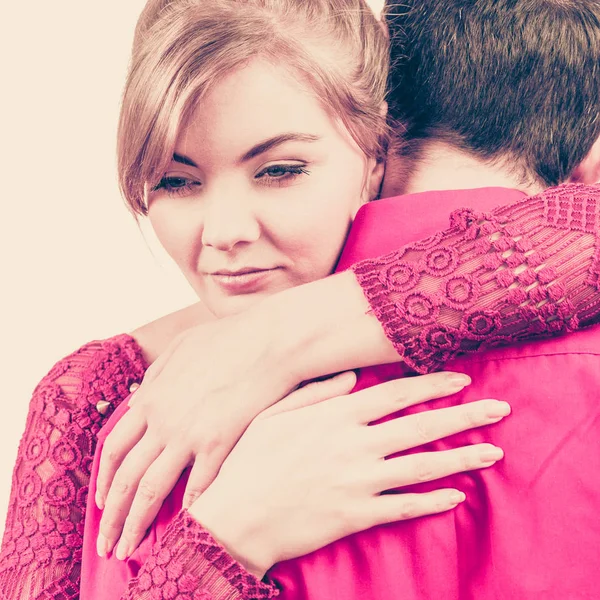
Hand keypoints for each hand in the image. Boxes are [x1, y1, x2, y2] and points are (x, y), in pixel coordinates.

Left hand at [96, 313, 298, 558]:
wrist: (268, 340)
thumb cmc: (229, 338)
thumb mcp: (181, 345)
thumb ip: (156, 372)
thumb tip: (141, 394)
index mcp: (151, 397)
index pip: (114, 448)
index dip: (105, 478)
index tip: (103, 501)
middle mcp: (162, 420)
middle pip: (125, 477)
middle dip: (110, 514)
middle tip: (104, 543)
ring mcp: (188, 433)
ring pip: (151, 489)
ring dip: (135, 524)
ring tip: (127, 549)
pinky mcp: (218, 442)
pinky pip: (199, 485)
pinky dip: (190, 509)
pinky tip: (186, 525)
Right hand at [188, 371, 508, 577]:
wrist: (235, 517)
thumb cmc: (250, 461)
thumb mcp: (273, 414)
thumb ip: (315, 392)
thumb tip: (353, 378)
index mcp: (335, 415)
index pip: (396, 394)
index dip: (431, 385)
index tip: (461, 379)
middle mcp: (355, 445)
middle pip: (421, 426)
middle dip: (464, 416)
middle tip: (499, 410)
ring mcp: (359, 481)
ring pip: (422, 467)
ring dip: (462, 458)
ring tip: (494, 453)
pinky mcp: (358, 515)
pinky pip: (405, 507)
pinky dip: (433, 501)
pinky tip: (458, 496)